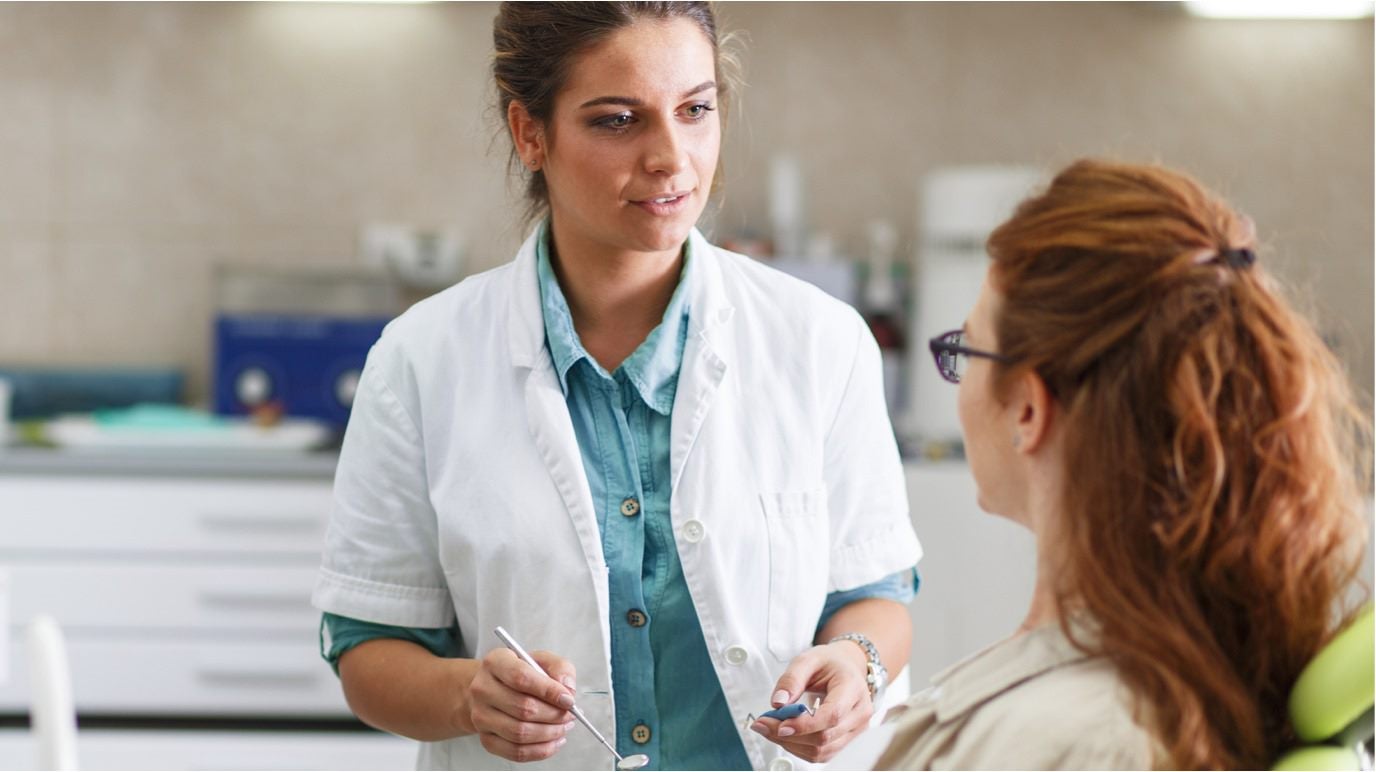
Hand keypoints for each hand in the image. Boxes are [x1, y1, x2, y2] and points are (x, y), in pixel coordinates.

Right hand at [468, 647, 577, 762]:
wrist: (496, 688)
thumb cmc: (521, 673)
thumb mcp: (542, 660)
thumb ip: (559, 668)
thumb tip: (567, 689)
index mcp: (495, 663)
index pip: (521, 678)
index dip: (549, 691)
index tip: (568, 699)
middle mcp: (482, 689)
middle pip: (523, 709)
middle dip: (554, 715)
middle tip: (571, 714)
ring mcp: (481, 716)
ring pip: (520, 733)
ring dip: (550, 733)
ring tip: (564, 726)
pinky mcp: (486, 739)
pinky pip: (516, 752)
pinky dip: (541, 750)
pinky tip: (554, 740)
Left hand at [749, 641, 873, 762]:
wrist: (846, 669)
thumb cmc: (829, 664)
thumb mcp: (808, 660)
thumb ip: (792, 679)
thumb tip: (778, 702)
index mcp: (853, 688)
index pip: (832, 715)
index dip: (805, 725)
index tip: (779, 724)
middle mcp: (859, 713)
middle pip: (825, 737)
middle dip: (789, 735)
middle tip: (763, 723)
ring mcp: (856, 731)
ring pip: (821, 751)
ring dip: (791, 744)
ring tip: (770, 728)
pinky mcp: (846, 742)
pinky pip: (821, 755)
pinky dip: (798, 748)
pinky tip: (784, 734)